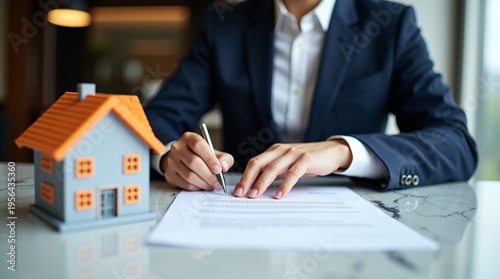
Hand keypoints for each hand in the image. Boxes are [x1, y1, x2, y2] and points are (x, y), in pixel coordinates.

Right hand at [161, 132, 233, 190]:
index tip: (219, 169)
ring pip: (189, 175)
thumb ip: (224, 158)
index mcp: (189, 138)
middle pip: (193, 162)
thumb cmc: (201, 156)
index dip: (210, 158)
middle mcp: (177, 148)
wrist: (182, 160)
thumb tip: (224, 167)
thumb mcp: (214, 152)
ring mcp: (171, 161)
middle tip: (218, 182)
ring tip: (213, 185)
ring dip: (204, 183)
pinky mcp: (169, 174)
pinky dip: (197, 187)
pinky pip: (185, 184)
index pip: (198, 145)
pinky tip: (203, 186)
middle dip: (209, 175)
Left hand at [234, 139, 351, 198]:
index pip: (254, 163)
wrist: (332, 152)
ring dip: (262, 183)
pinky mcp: (306, 159)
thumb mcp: (288, 165)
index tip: (237, 191)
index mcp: (274, 151)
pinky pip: (293, 173)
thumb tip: (256, 186)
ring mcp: (293, 154)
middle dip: (248, 180)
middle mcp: (281, 150)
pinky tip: (279, 195)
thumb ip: (274, 172)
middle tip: (241, 194)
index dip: (244, 176)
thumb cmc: (307, 161)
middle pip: (259, 164)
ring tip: (255, 196)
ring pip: (273, 168)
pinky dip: (285, 184)